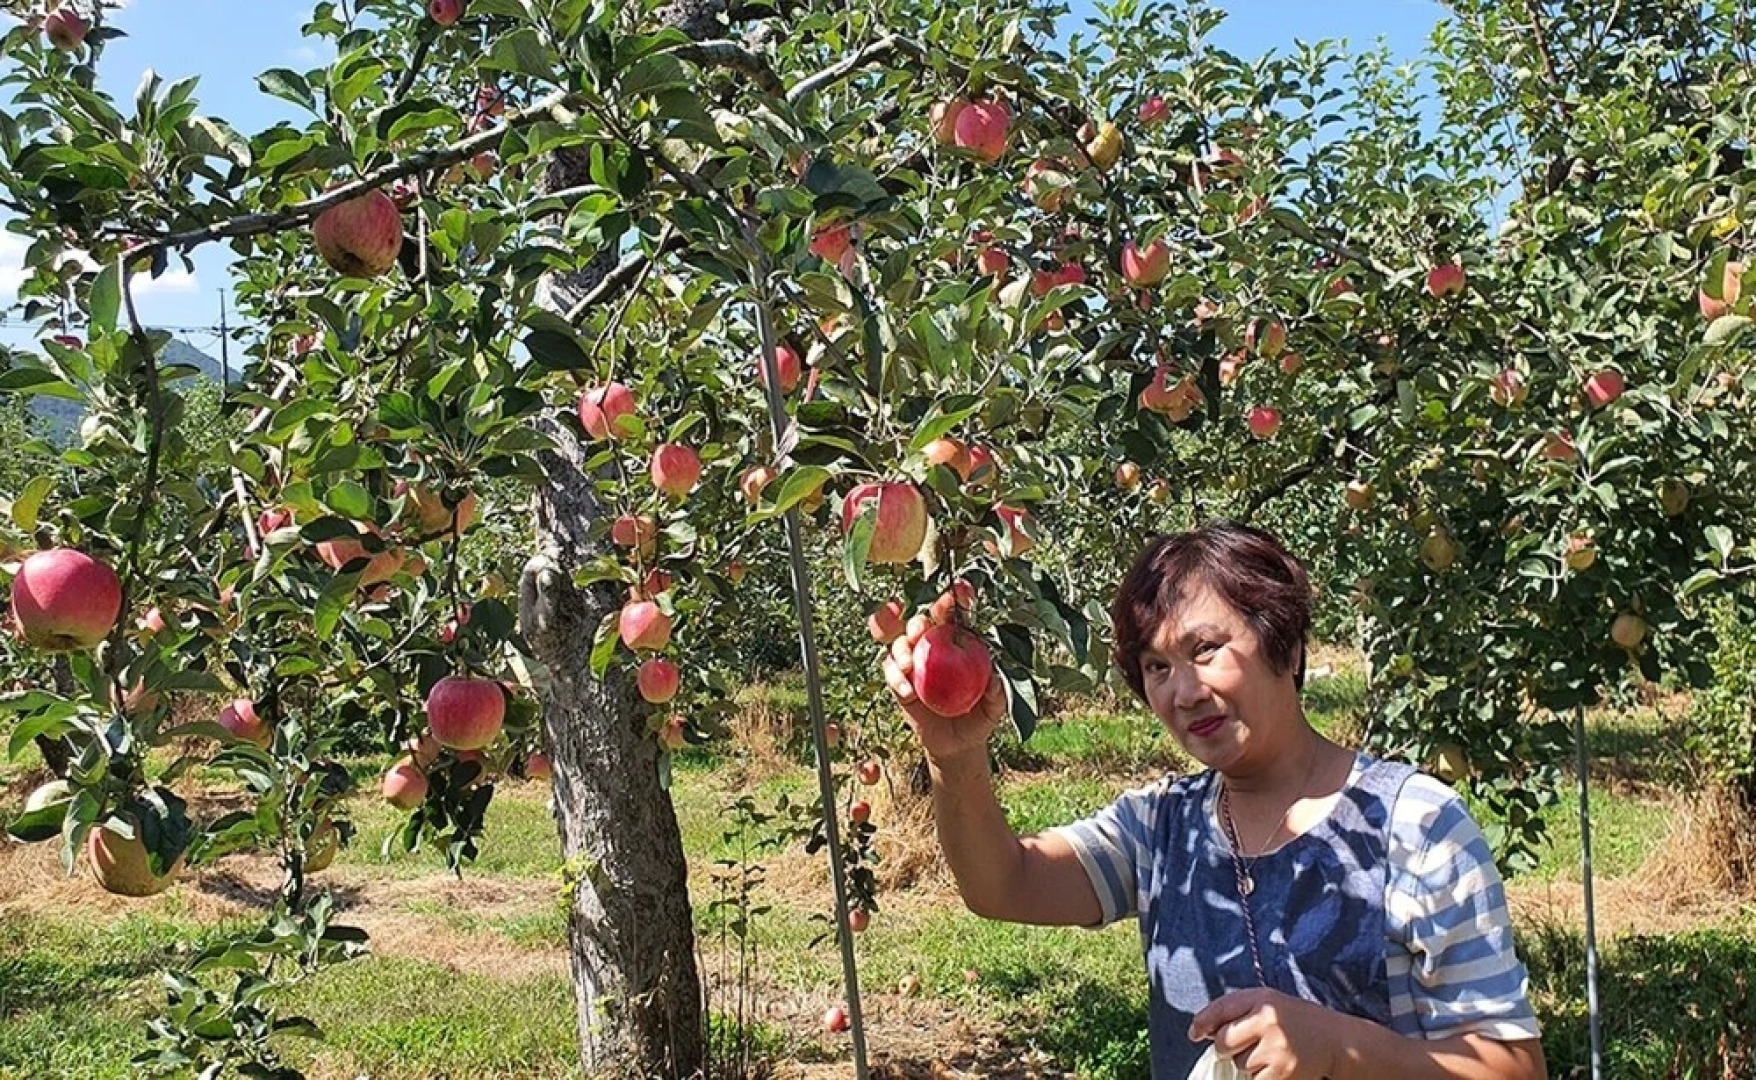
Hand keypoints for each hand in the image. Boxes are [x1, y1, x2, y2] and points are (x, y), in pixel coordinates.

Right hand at [880, 614, 1005, 765]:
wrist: (955, 744)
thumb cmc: (979, 718)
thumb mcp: (994, 710)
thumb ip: (997, 696)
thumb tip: (996, 682)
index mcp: (959, 642)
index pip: (955, 615)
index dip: (954, 600)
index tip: (957, 591)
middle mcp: (934, 646)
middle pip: (920, 621)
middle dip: (917, 621)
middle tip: (919, 632)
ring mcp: (913, 661)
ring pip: (898, 641)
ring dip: (900, 648)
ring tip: (907, 665)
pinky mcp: (898, 679)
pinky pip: (889, 669)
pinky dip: (894, 676)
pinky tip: (906, 690)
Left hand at [1188, 989, 1338, 1079]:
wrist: (1337, 1041)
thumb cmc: (1297, 1021)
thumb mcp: (1270, 1003)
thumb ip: (1237, 1011)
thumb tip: (1201, 1032)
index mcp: (1263, 999)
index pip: (1221, 1008)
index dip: (1203, 1022)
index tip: (1195, 1033)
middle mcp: (1268, 1021)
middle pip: (1223, 1041)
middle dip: (1227, 1047)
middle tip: (1246, 1045)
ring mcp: (1276, 1048)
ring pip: (1240, 1064)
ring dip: (1249, 1063)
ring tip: (1273, 1053)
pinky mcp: (1283, 1073)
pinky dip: (1262, 1077)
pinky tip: (1278, 1066)